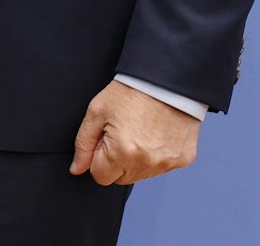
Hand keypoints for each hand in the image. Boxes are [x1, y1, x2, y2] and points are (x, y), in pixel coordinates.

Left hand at [70, 80, 199, 185]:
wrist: (166, 80)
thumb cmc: (130, 92)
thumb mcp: (97, 112)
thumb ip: (83, 144)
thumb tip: (77, 168)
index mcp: (122, 153)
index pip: (100, 176)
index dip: (99, 157)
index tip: (106, 138)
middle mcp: (146, 163)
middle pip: (121, 178)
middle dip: (116, 161)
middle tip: (122, 132)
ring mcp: (167, 163)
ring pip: (141, 174)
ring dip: (136, 160)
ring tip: (140, 131)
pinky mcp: (182, 159)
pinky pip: (162, 167)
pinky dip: (156, 155)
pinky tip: (156, 134)